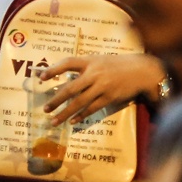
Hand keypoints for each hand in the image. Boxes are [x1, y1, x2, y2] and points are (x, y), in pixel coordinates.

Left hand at [37, 54, 166, 125]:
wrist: (141, 70)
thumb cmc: (118, 65)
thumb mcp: (100, 60)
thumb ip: (86, 68)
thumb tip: (67, 79)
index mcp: (90, 61)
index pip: (68, 63)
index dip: (54, 69)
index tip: (41, 77)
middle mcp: (94, 73)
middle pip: (71, 88)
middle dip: (56, 99)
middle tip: (45, 108)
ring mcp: (102, 86)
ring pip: (79, 102)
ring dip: (65, 112)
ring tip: (54, 120)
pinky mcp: (109, 97)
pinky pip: (92, 108)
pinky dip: (81, 115)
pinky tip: (73, 121)